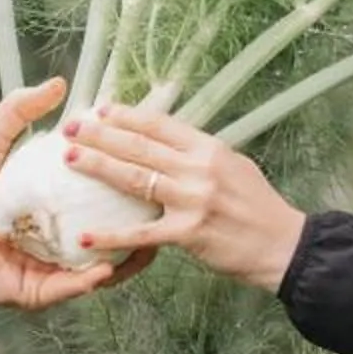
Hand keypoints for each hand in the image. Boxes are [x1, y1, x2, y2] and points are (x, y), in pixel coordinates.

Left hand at [0, 78, 153, 311]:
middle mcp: (55, 237)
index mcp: (50, 205)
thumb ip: (17, 113)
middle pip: (105, 233)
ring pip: (95, 264)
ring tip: (145, 243)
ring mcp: (48, 267)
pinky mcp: (35, 291)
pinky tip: (104, 267)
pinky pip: (67, 287)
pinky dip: (87, 279)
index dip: (120, 183)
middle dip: (135, 226)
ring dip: (121, 257)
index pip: (94, 195)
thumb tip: (58, 84)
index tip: (143, 163)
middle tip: (157, 207)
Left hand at [58, 103, 306, 291]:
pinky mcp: (187, 234)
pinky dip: (112, 235)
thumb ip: (198, 154)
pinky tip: (86, 235)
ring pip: (135, 179)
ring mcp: (192, 201)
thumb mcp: (233, 165)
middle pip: (140, 146)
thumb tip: (165, 141)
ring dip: (99, 167)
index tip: (100, 109)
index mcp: (209, 149)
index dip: (126, 115)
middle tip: (71, 127)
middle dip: (101, 134)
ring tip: (70, 159)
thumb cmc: (258, 206)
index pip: (159, 125)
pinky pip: (141, 233)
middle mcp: (198, 169)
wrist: (282, 244)